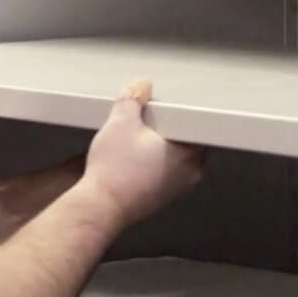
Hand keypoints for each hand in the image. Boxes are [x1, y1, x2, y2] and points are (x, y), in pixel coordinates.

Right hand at [80, 80, 203, 227]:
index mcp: (190, 153)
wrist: (98, 208)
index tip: (168, 105)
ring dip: (157, 147)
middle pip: (185, 141)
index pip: (198, 125)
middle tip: (148, 118)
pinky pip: (160, 173)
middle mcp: (189, 174)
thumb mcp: (121, 122)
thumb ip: (132, 100)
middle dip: (167, 128)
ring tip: (136, 138)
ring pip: (173, 158)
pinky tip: (130, 158)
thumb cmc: (114, 172)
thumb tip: (140, 88)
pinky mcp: (158, 199)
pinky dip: (149, 164)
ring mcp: (175, 190)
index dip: (182, 112)